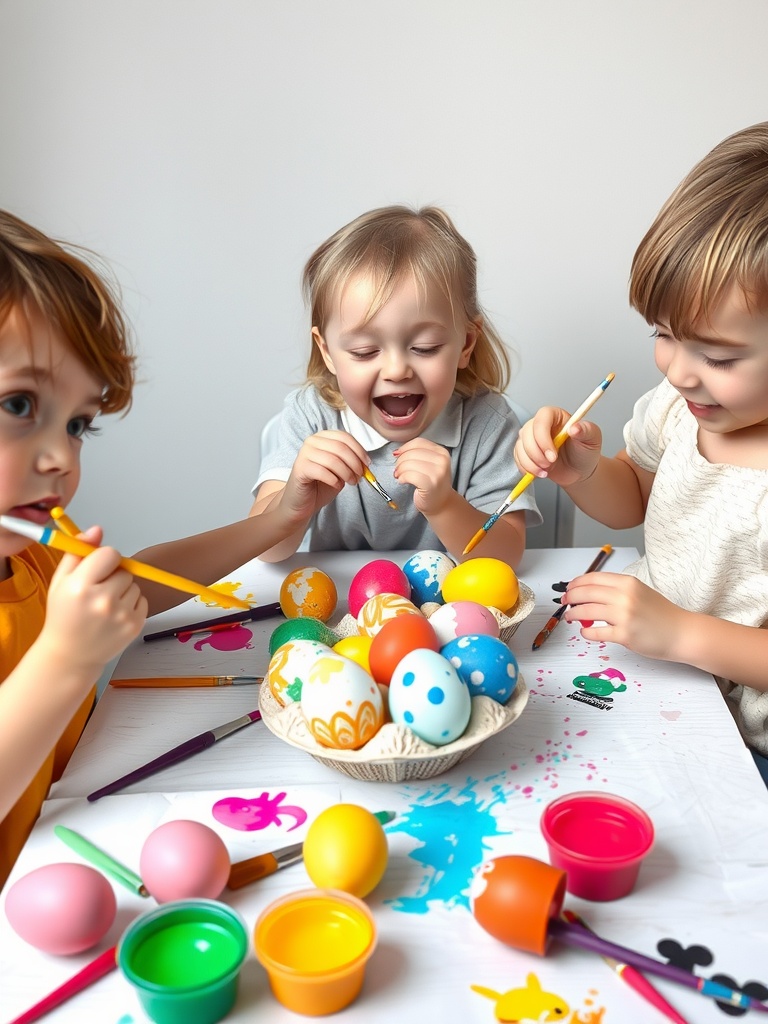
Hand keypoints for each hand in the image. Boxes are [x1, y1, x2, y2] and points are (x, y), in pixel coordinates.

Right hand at [40, 526, 146, 676]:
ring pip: (134, 585)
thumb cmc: (63, 615)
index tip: (98, 569)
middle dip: (114, 576)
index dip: (105, 559)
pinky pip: (142, 600)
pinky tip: (114, 615)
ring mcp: (121, 615)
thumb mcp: (61, 581)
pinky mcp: (135, 626)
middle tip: (99, 591)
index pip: (110, 554)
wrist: (70, 655)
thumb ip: (78, 552)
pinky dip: (132, 604)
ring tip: (105, 605)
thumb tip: (97, 530)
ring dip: (123, 590)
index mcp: (81, 586)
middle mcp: (103, 601)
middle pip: (124, 570)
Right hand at [281, 430, 368, 520]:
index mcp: (322, 437)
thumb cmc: (321, 484)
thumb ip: (351, 462)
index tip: (367, 464)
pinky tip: (336, 485)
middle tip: (359, 476)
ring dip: (347, 473)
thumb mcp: (340, 469)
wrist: (301, 501)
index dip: (359, 450)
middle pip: (340, 447)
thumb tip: (366, 463)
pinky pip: (322, 471)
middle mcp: (312, 441)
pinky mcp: (300, 468)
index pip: (345, 437)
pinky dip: (334, 480)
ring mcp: (304, 453)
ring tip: (351, 482)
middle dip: (355, 463)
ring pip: (333, 460)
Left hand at [393, 438, 452, 515]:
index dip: (404, 448)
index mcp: (442, 452)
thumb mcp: (430, 464)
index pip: (418, 442)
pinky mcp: (431, 484)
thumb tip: (397, 451)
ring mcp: (438, 472)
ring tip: (400, 476)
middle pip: (412, 452)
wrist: (441, 503)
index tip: (398, 455)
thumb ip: (418, 454)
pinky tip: (403, 481)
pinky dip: (402, 477)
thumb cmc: (432, 484)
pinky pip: (409, 475)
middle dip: (400, 461)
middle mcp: (442, 460)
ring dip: (400, 470)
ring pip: (409, 463)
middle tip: (398, 469)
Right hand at [514, 406, 602, 486]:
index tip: (552, 455)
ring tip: (547, 470)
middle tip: (550, 464)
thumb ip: (586, 430)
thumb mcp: (592, 439)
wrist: (579, 470)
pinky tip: (540, 473)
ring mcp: (530, 438)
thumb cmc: (585, 452)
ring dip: (531, 463)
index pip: (541, 419)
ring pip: (520, 447)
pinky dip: (526, 468)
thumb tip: (575, 428)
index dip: (543, 437)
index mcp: (555, 416)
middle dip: (536, 453)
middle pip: (526, 433)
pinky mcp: (524, 452)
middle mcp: (540, 424)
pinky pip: (517, 458)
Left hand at [562, 571, 687, 661]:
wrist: (681, 632)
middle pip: (586, 593)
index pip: (593, 578)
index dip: (576, 583)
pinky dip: (586, 632)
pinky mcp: (625, 635)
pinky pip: (596, 632)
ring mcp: (624, 616)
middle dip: (570, 598)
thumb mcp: (639, 592)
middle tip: (565, 602)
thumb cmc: (661, 614)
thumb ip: (616, 591)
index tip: (569, 589)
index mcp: (628, 583)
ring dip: (574, 614)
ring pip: (587, 611)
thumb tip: (588, 595)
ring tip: (571, 617)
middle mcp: (625, 596)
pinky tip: (585, 632)